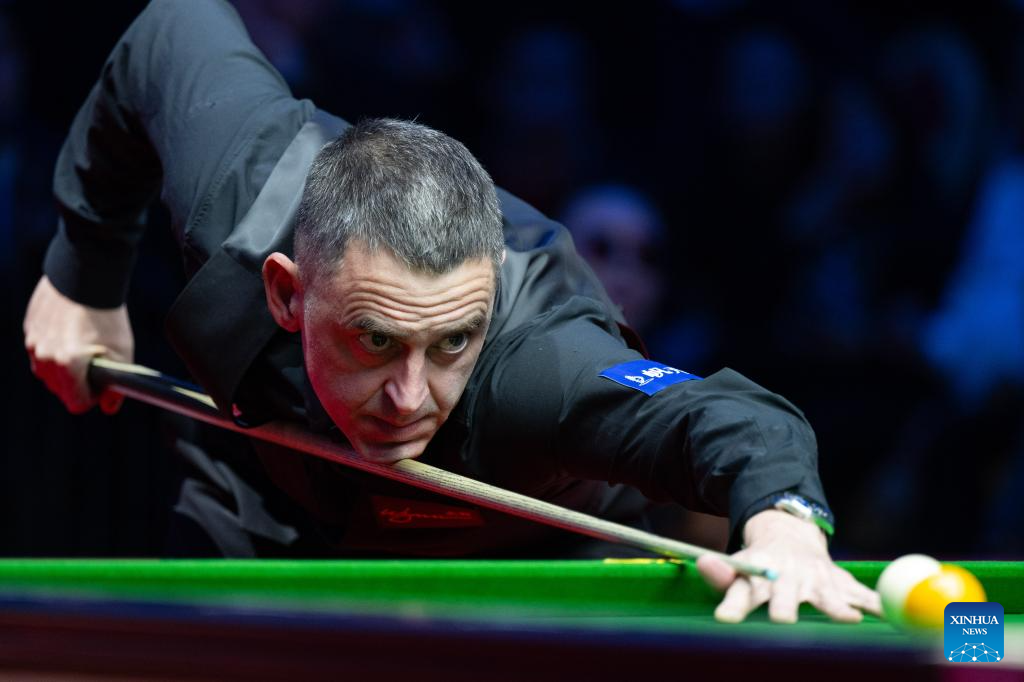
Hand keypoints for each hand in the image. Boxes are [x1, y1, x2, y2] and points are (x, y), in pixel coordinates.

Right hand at [24, 275, 134, 413]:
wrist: (87, 275)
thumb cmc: (108, 315)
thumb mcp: (122, 353)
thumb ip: (116, 386)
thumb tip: (110, 407)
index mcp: (67, 366)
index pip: (77, 404)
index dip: (93, 397)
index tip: (103, 382)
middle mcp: (44, 357)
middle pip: (61, 390)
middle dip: (79, 382)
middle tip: (97, 360)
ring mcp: (33, 342)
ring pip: (48, 371)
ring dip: (65, 366)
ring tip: (84, 343)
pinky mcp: (29, 329)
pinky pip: (40, 351)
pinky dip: (55, 348)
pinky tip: (72, 331)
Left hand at [696, 509, 880, 623]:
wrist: (789, 537)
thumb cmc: (760, 564)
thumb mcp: (738, 567)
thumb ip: (721, 574)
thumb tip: (702, 563)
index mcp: (759, 575)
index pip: (741, 590)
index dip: (733, 605)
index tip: (724, 619)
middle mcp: (789, 577)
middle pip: (786, 595)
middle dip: (785, 608)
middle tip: (784, 621)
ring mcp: (818, 579)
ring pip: (829, 596)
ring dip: (838, 608)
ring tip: (848, 620)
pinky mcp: (841, 582)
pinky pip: (862, 596)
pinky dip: (876, 605)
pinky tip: (890, 617)